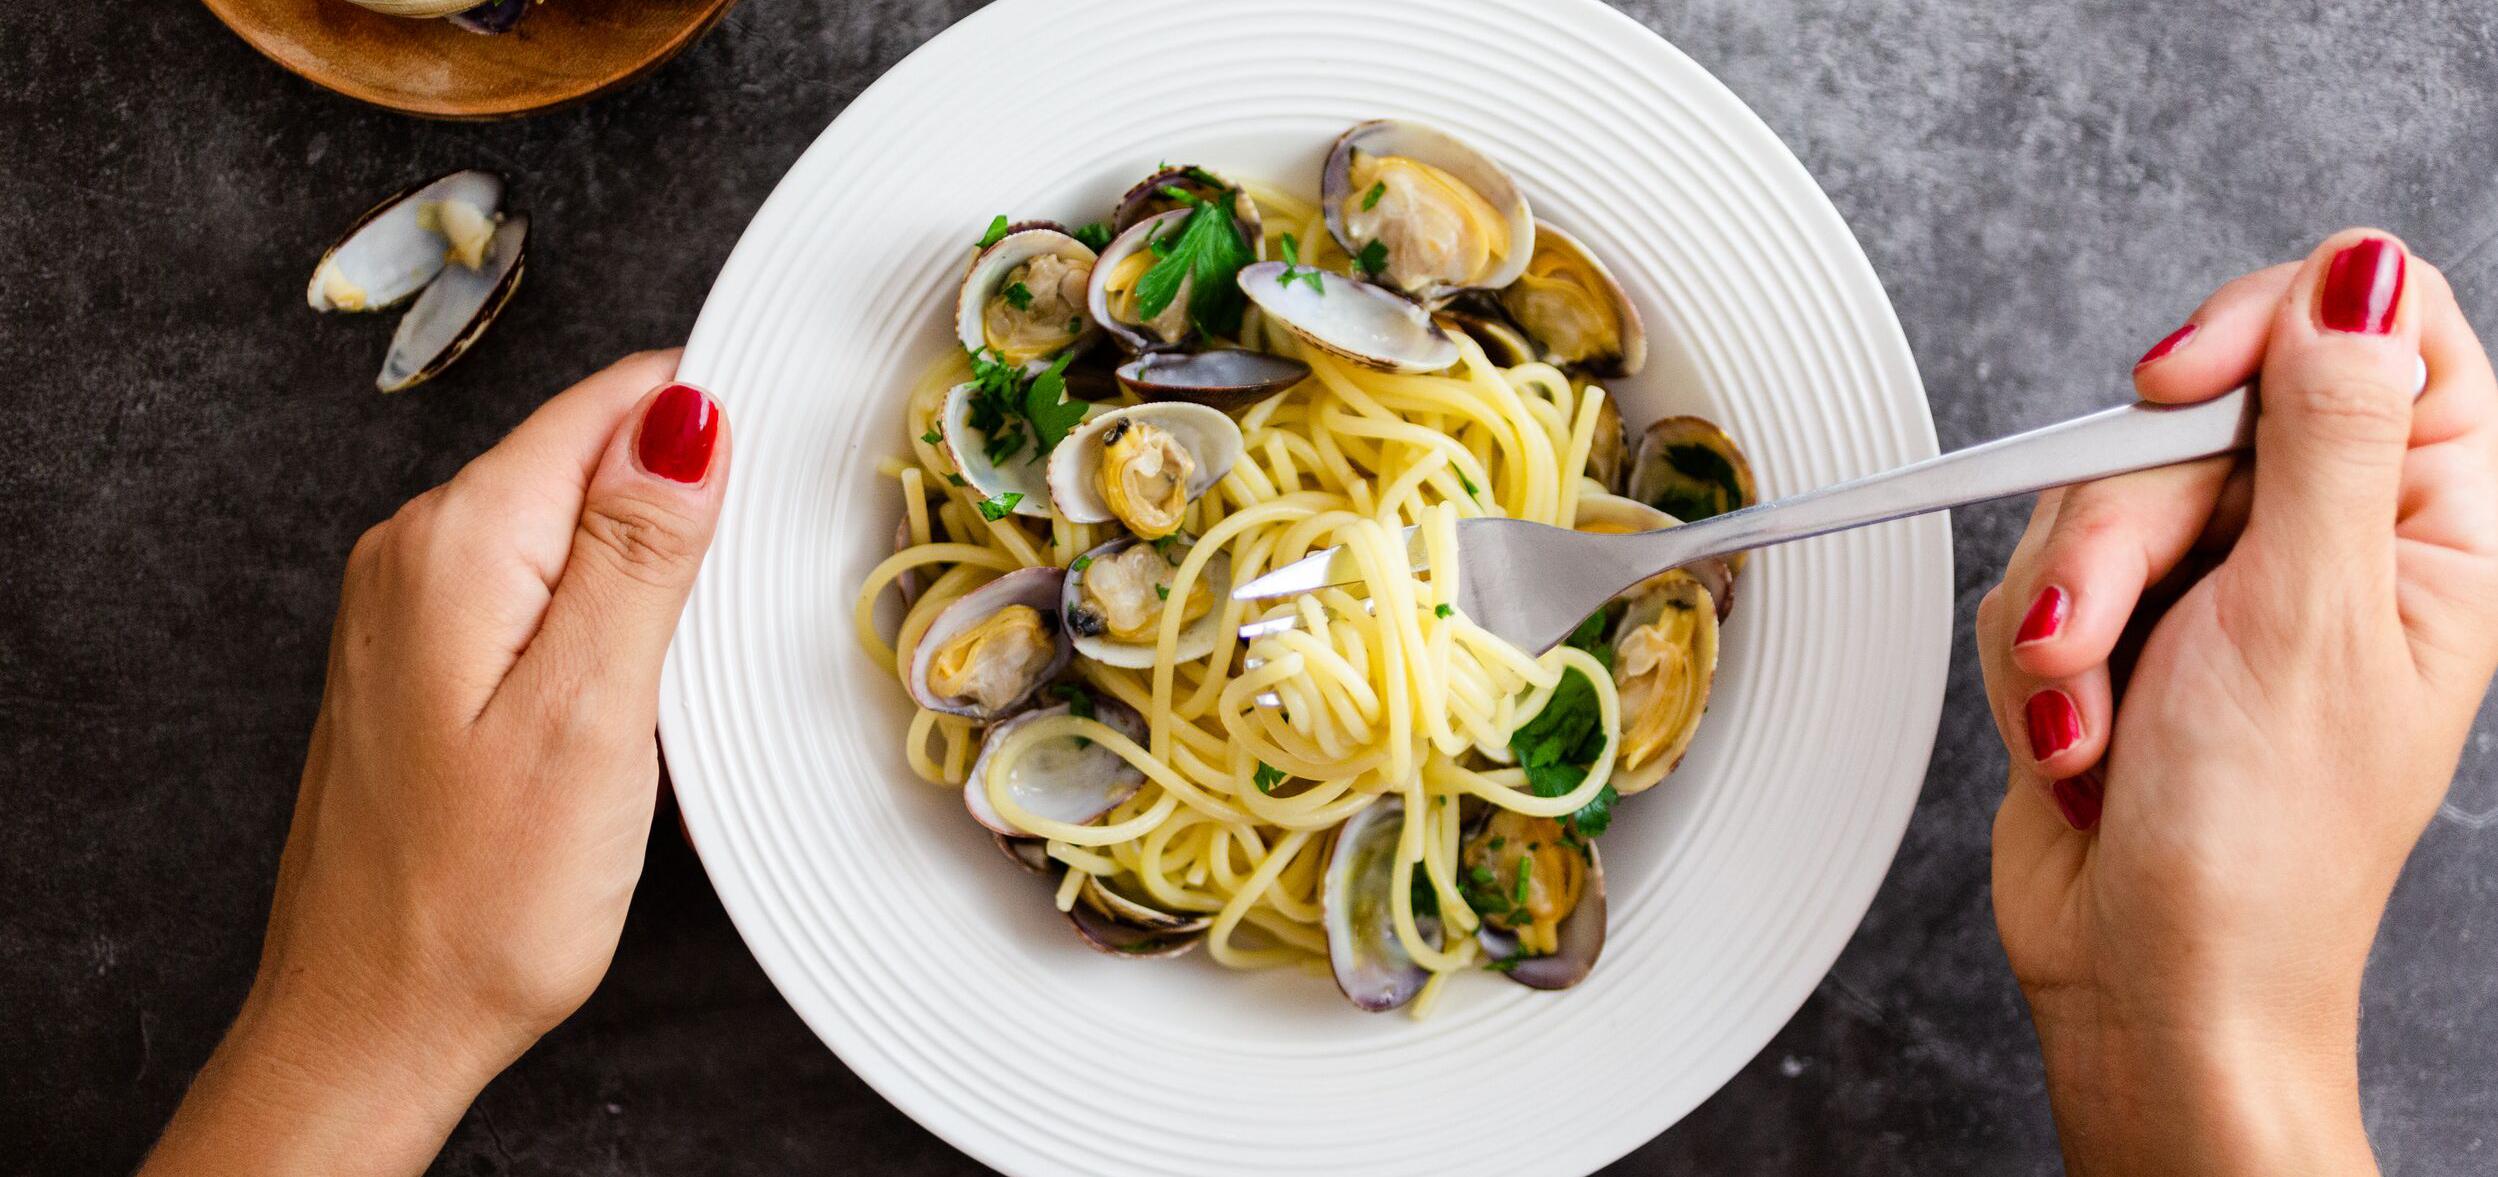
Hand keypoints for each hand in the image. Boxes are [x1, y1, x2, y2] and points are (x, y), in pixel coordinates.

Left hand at [143, 352, 730, 1174]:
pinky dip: (601, 618)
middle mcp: (416, 554)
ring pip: (567, 523)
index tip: (783, 496)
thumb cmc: (476, 903)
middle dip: (683, 504)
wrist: (374, 1025)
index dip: (713, 431)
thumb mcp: (589, 714)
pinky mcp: (424, 664)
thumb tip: (688, 416)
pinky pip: (537, 589)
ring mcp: (411, 609)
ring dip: (646, 569)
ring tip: (685, 667)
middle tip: (734, 617)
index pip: (613, 405)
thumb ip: (639, 551)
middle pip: (590, 455)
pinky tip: (626, 693)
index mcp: (459, 543)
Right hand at [1977, 231, 2497, 1174]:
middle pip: (2193, 416)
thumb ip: (2331, 433)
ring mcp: (2218, 585)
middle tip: (2114, 637)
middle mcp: (2327, 540)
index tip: (2172, 390)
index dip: (2263, 329)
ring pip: (2095, 497)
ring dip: (2068, 615)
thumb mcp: (2307, 616)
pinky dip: (2036, 660)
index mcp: (2429, 526)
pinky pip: (2040, 577)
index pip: (2374, 326)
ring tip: (2094, 719)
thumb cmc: (2260, 846)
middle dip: (2118, 535)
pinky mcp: (2122, 629)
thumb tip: (2359, 276)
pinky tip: (2076, 738)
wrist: (2149, 977)